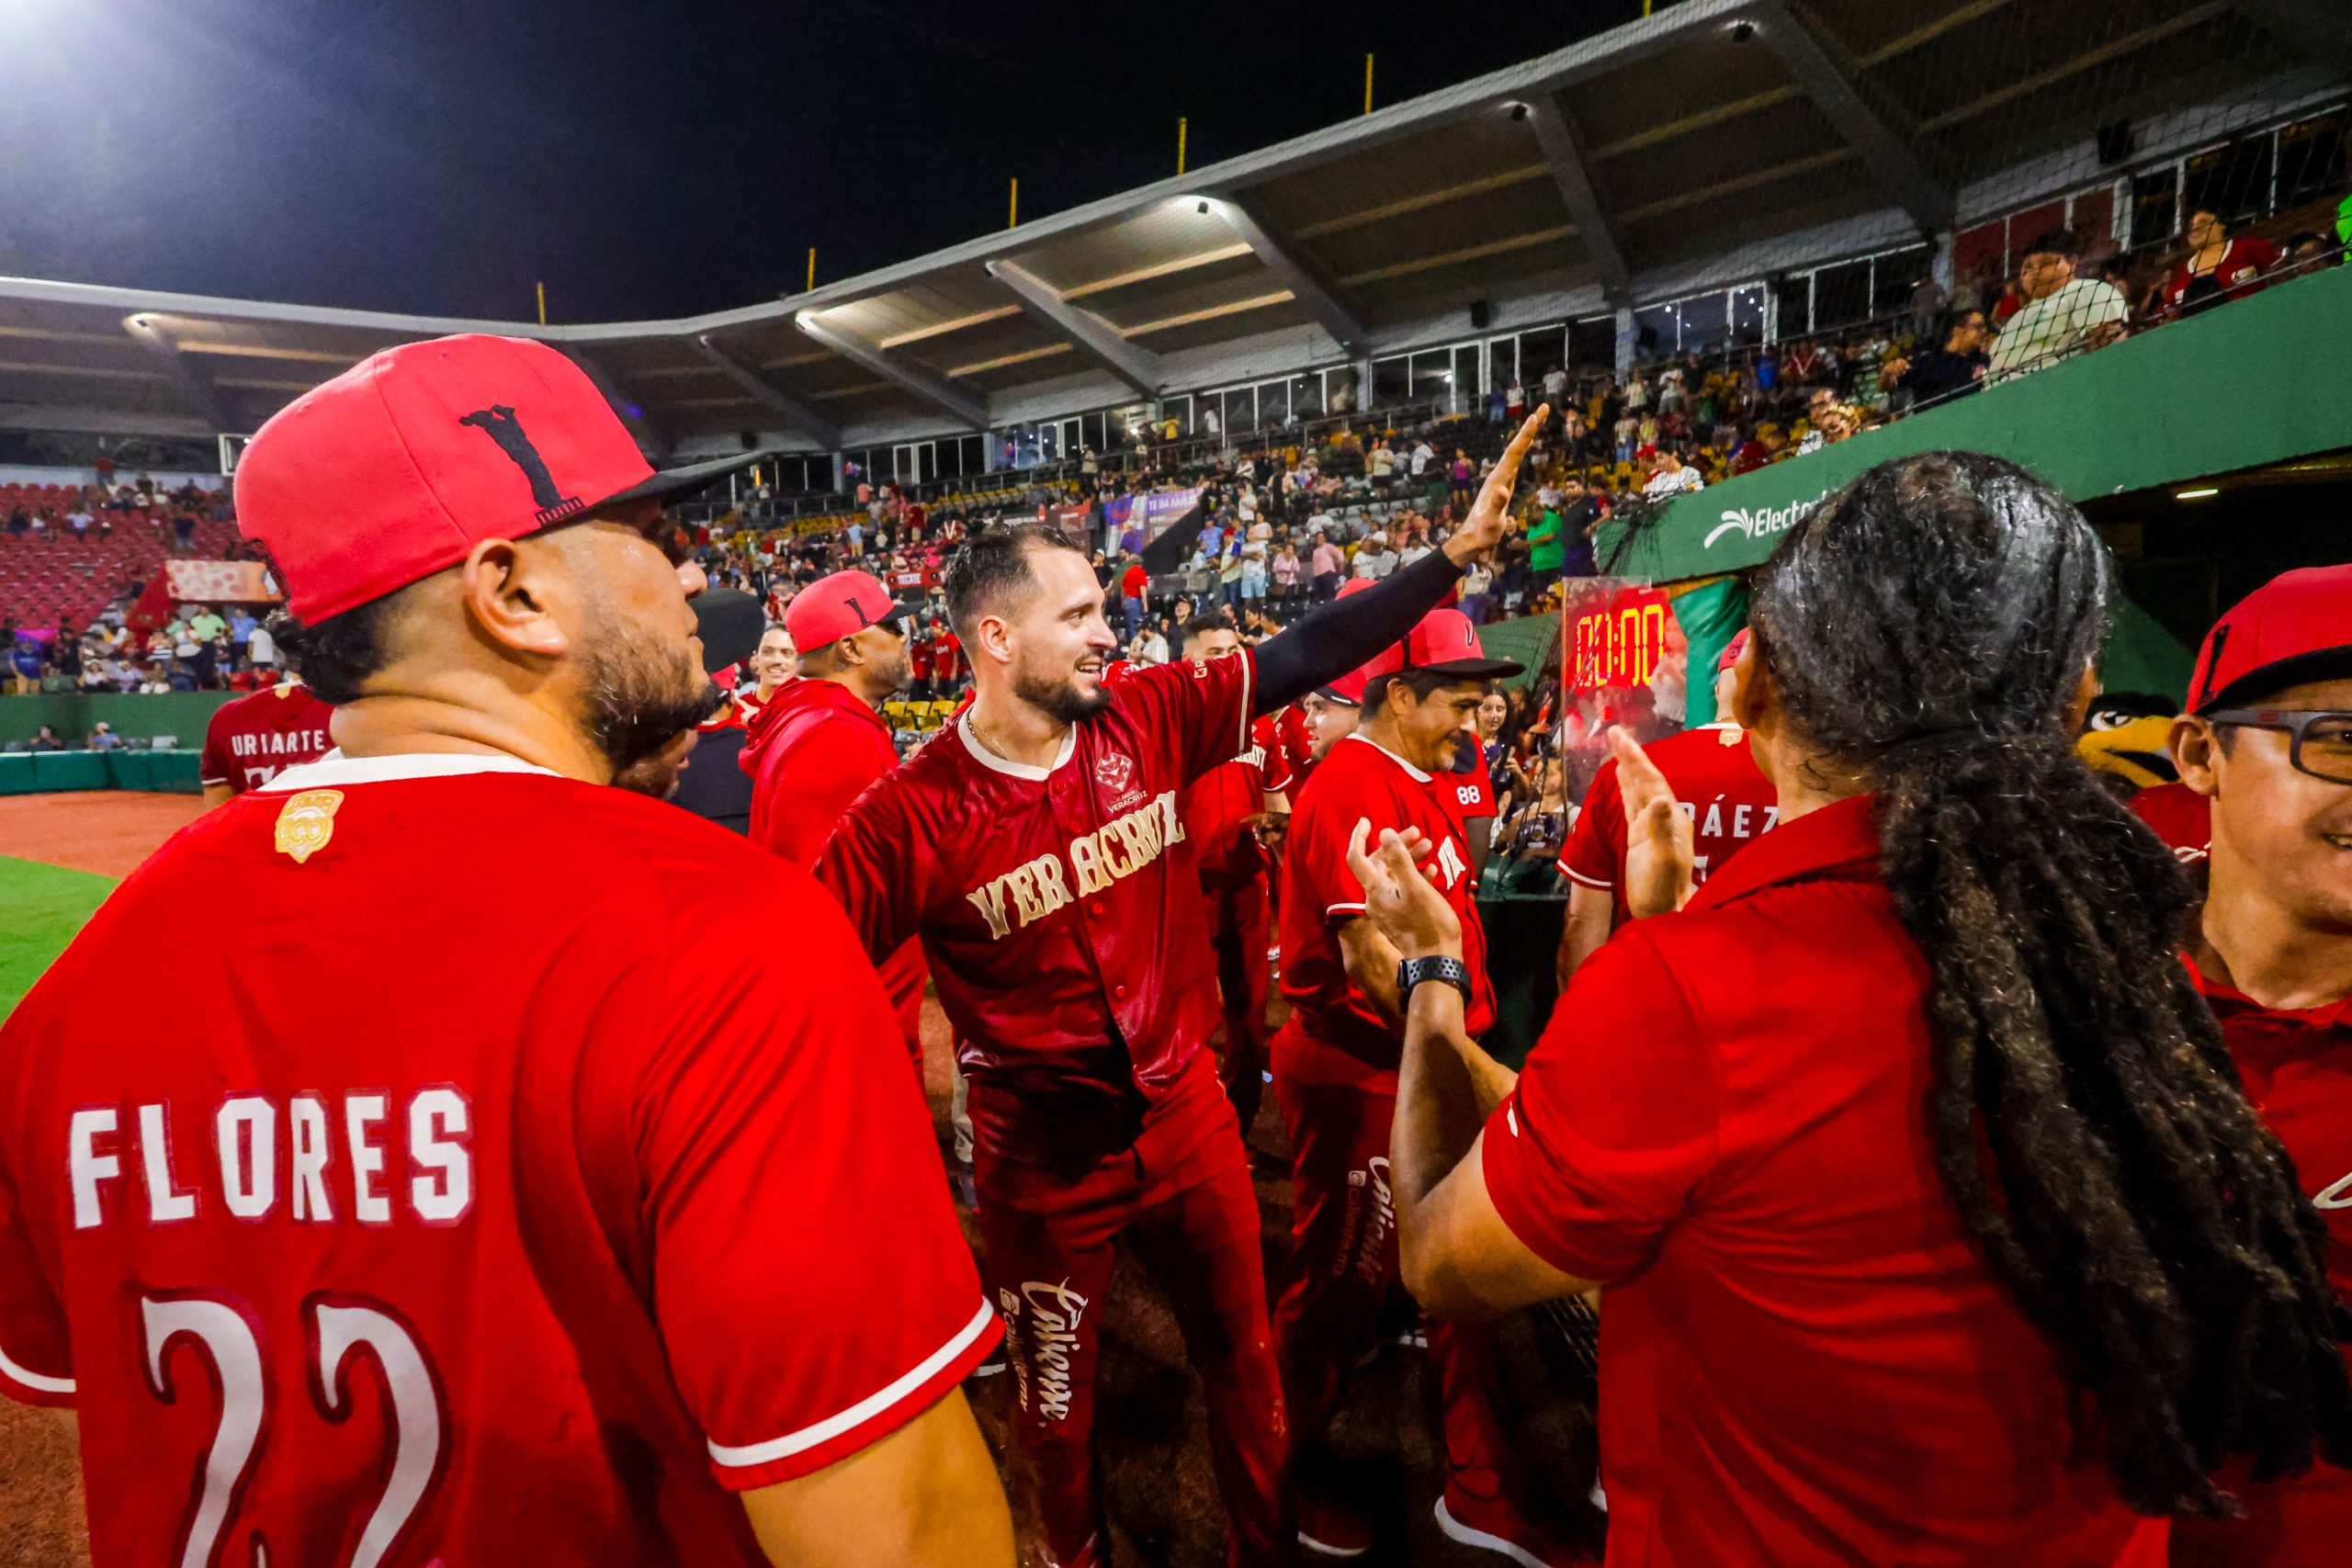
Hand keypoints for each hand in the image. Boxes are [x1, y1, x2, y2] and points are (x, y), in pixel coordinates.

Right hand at [1244, 811, 1288, 853]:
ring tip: (1265, 843)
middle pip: (1256, 828)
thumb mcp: (1282, 819)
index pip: (1255, 816)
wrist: (1297, 828)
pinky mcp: (1270, 839)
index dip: (1248, 819)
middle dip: (1257, 833)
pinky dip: (1264, 844)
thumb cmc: (1289, 821)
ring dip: (1260, 839)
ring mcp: (1267, 831)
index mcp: (1266, 816)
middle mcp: (1264, 824)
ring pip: (1259, 836)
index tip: (1241, 822)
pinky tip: (1266, 846)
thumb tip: (1265, 825)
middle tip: (1260, 837)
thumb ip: (1273, 821)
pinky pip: (1264, 841)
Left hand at [1345, 820, 1462, 960]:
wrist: (1437, 961)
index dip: (1358, 837)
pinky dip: (1414, 877)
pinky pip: (1403, 889)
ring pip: (1394, 876)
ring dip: (1409, 859)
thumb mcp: (1415, 887)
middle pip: (1380, 864)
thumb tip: (1384, 832)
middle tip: (1418, 832)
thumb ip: (1399, 859)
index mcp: (1374, 891)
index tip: (1367, 820)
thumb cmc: (1428, 923)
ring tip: (1430, 846)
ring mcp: (1387, 908)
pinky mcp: (1400, 916)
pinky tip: (1432, 871)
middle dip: (1397, 845)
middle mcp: (1375, 899)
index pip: (1356, 858)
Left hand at [1443, 406, 1549, 566]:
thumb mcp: (1492, 521)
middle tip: (1545, 407)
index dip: (1525, 435)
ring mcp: (1501, 479)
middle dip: (1530, 427)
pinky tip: (1526, 445)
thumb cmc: (1482, 533)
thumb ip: (1497, 506)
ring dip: (1527, 435)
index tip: (1535, 416)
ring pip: (1516, 452)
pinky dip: (1523, 449)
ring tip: (1538, 419)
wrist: (1472, 539)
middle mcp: (1499, 475)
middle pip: (1516, 446)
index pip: (1514, 452)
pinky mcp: (1503, 485)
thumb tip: (1503, 489)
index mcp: (1498, 479)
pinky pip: (1515, 461)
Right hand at [1610, 727, 1694, 918]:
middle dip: (1631, 756)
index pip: (1651, 782)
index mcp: (1670, 819)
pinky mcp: (1641, 837)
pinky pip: (1632, 805)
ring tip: (1618, 747)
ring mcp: (1652, 827)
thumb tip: (1658, 799)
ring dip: (1628, 767)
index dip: (1636, 759)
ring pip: (1639, 789)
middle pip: (1646, 780)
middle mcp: (1663, 817)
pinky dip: (1626, 788)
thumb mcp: (1663, 859)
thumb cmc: (1663, 890)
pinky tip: (1622, 777)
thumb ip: (1661, 829)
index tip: (1620, 738)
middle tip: (1615, 733)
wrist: (1664, 914)